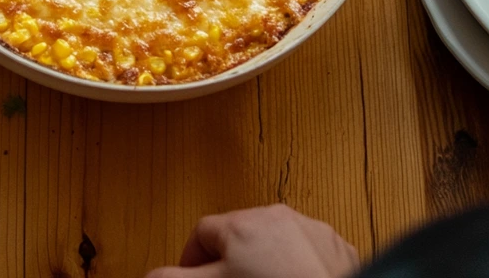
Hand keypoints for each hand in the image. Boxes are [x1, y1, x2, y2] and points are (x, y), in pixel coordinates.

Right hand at [145, 204, 358, 277]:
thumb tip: (150, 276)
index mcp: (242, 223)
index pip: (200, 232)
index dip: (192, 260)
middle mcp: (278, 218)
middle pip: (237, 233)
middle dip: (228, 260)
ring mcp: (312, 232)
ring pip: (276, 241)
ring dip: (264, 262)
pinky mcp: (338, 250)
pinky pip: (308, 253)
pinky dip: (298, 268)